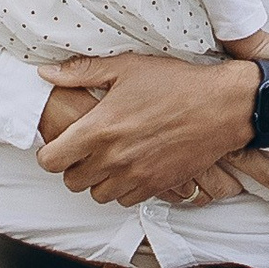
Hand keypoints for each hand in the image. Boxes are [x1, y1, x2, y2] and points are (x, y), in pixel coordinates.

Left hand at [35, 54, 259, 203]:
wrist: (222, 106)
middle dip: (73, 167)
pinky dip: (123, 188)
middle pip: (72, 182)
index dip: (50, 153)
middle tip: (86, 150)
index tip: (60, 143)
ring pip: (97, 195)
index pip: (51, 161)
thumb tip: (46, 74)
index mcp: (99, 128)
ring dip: (98, 180)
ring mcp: (136, 176)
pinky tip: (131, 168)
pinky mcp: (156, 186)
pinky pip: (125, 200)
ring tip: (109, 160)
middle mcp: (113, 158)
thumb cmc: (176, 84)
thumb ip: (82, 72)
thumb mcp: (127, 67)